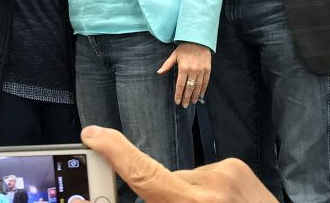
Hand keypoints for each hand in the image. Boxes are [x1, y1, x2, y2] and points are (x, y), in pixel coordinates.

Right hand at [81, 126, 275, 201]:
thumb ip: (154, 200)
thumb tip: (116, 197)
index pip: (144, 174)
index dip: (115, 151)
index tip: (93, 134)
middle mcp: (210, 189)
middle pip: (160, 181)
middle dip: (162, 196)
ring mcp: (226, 174)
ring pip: (184, 180)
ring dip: (189, 196)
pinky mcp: (236, 166)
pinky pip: (205, 174)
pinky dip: (208, 190)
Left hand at [157, 42, 210, 106]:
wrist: (198, 40)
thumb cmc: (184, 48)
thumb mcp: (174, 55)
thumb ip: (167, 65)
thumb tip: (159, 72)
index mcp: (183, 68)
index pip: (180, 85)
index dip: (178, 94)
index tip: (177, 101)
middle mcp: (193, 71)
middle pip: (189, 88)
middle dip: (186, 98)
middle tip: (184, 105)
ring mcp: (201, 71)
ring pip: (198, 87)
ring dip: (195, 96)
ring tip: (192, 102)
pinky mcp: (208, 70)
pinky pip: (205, 82)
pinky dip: (203, 89)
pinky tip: (200, 95)